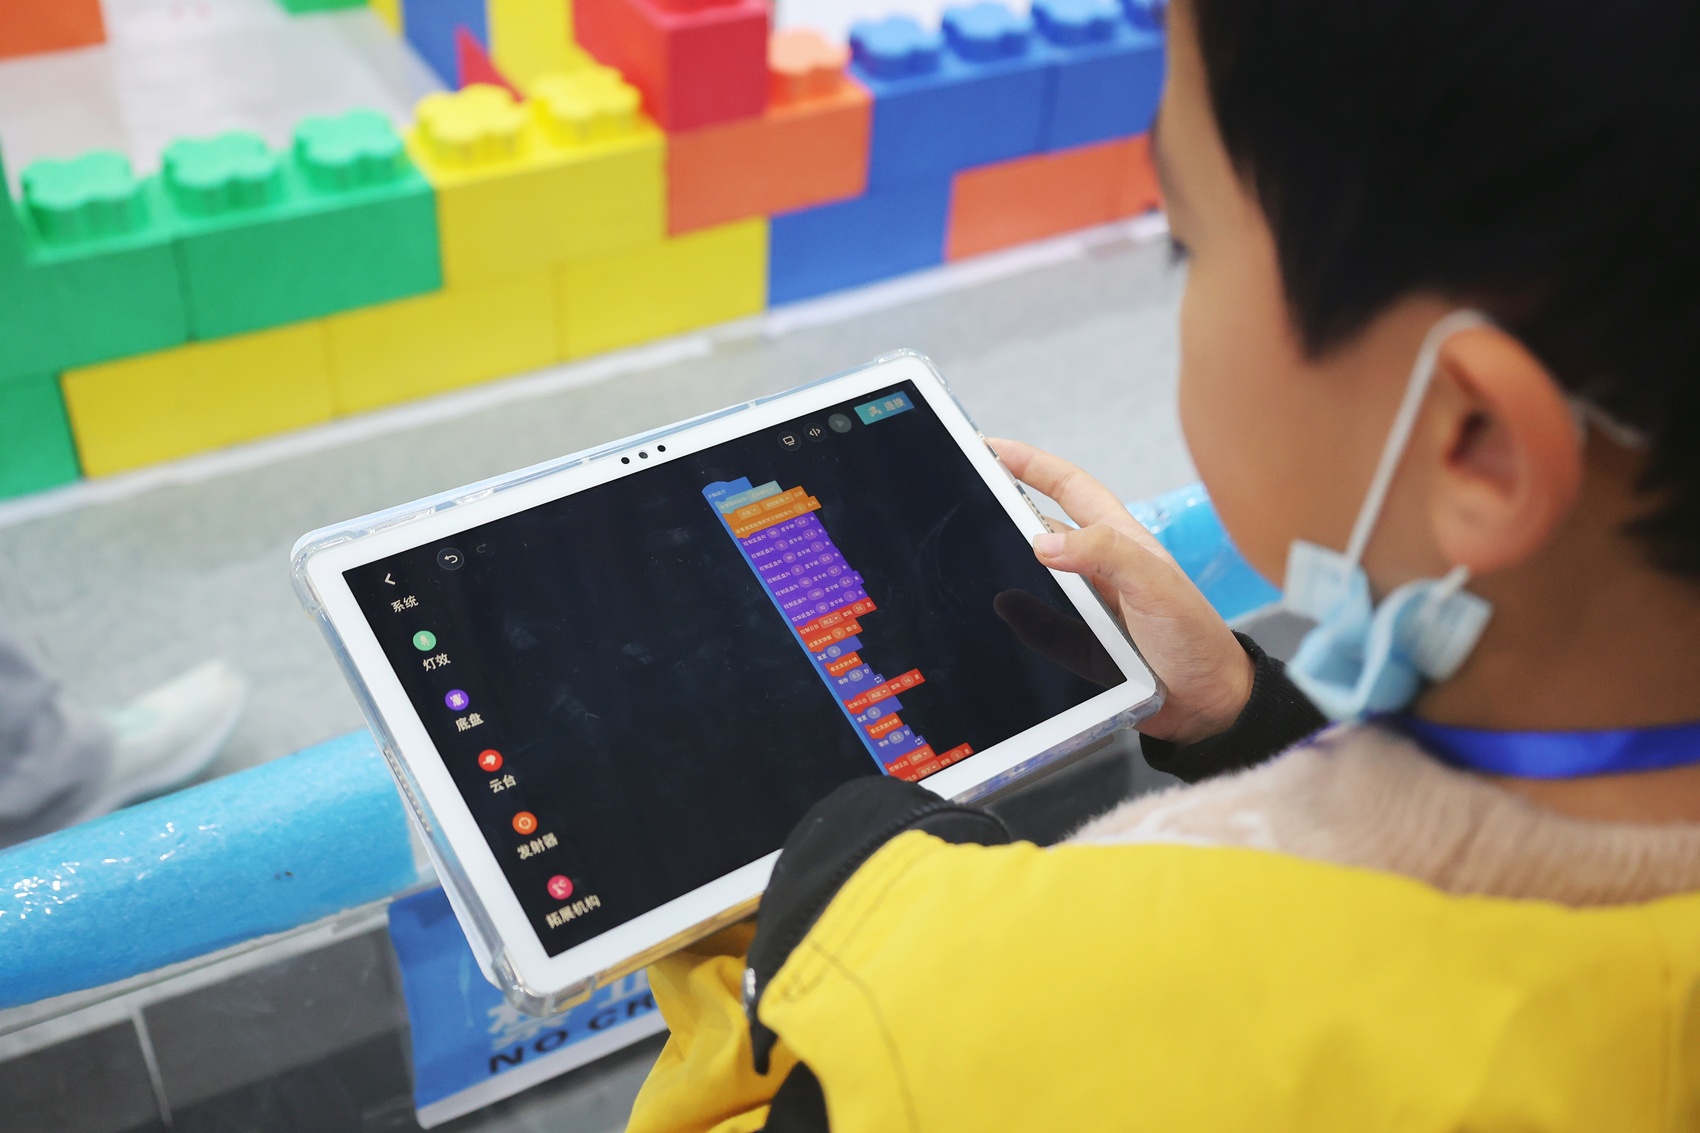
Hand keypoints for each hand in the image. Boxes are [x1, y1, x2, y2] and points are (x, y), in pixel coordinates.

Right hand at [991, 438, 1253, 745]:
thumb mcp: (1157, 586)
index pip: (1069, 488)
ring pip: (1031, 577)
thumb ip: (1106, 555)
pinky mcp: (1076, 646)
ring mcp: (1084, 608)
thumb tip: (1043, 541)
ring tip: (965, 554)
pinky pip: (1033, 626)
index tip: (992, 448)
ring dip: (1002, 566)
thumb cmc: (1197, 639)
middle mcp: (1097, 569)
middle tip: (963, 496)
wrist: (1207, 706)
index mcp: (1119, 541)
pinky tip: (995, 612)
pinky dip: (1013, 617)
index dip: (1032, 464)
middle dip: (1002, 509)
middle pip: (1040, 528)